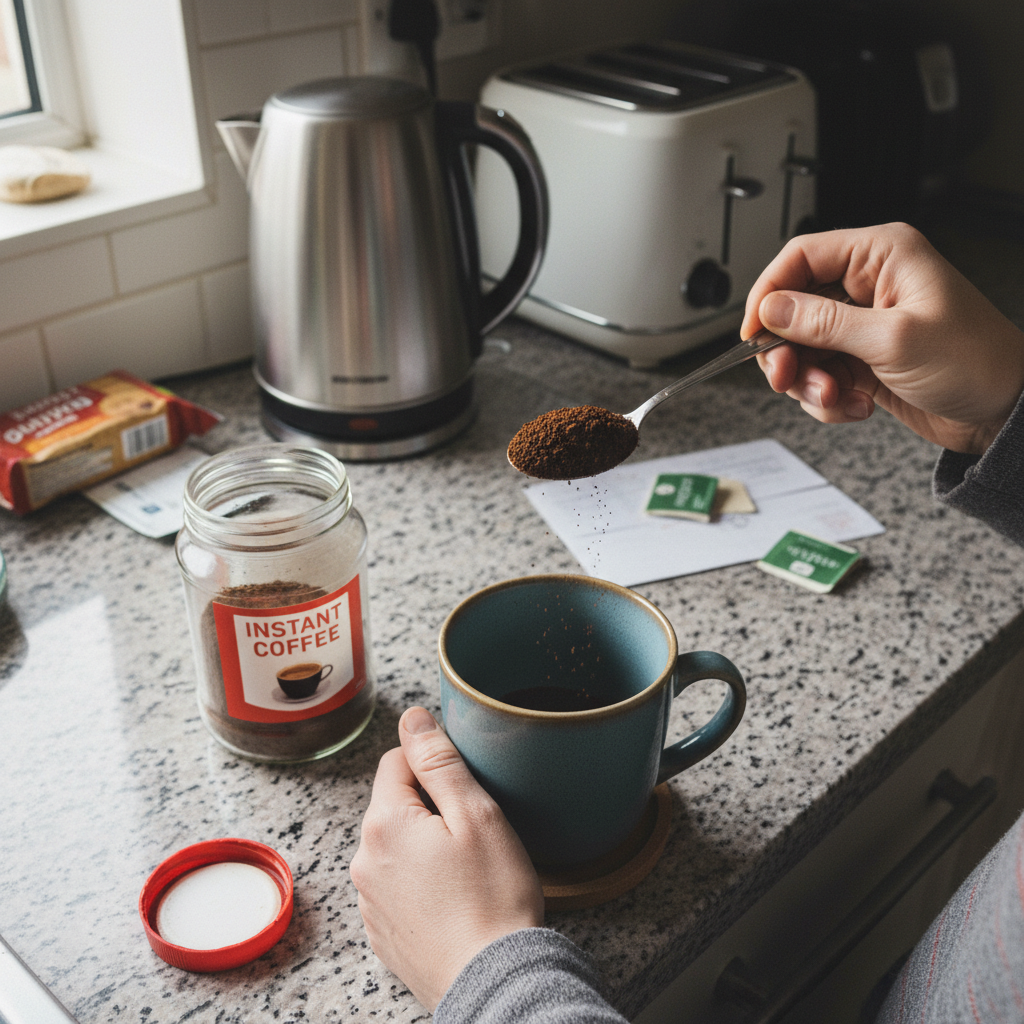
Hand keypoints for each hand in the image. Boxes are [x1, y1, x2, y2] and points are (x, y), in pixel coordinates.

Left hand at [350, 707, 543, 1009]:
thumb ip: (438, 760)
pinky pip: (399, 887)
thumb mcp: (475, 813)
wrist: (494, 982)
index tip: (465, 789)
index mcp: (384, 824)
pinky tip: (456, 900)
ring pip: (397, 847)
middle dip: (431, 807)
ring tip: (468, 870)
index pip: (396, 762)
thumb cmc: (492, 896)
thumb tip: (412, 718)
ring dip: (425, 846)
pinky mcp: (384, 934)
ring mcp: (371, 902)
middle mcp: (365, 861)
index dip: (435, 766)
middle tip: (475, 832)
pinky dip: (422, 884)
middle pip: (394, 805)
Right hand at [741, 222, 1023, 453]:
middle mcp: (868, 285)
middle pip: (792, 308)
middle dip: (787, 350)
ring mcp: (863, 325)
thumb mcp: (893, 339)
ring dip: (808, 382)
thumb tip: (772, 309)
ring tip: (835, 397)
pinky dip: (826, 399)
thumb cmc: (976, 361)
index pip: (800, 258)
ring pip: (801, 349)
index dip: (768, 293)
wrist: (1005, 411)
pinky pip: (819, 376)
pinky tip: (856, 405)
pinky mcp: (861, 360)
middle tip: (788, 377)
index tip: (752, 331)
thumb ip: (825, 323)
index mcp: (881, 256)